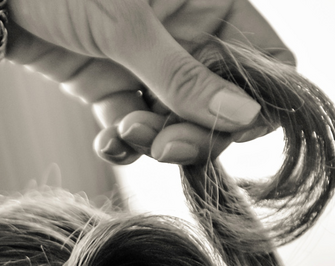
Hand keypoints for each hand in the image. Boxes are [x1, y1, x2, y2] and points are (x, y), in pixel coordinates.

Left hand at [0, 0, 294, 166]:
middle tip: (164, 146)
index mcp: (212, 1)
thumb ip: (183, 76)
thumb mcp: (127, 26)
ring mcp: (149, 63)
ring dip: (155, 140)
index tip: (230, 127)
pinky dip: (123, 144)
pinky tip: (106, 140)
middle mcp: (188, 33)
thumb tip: (244, 117)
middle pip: (220, 105)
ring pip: (176, 124)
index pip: (266, 62)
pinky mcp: (111, 86)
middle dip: (197, 133)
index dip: (257, 102)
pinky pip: (134, 129)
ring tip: (123, 130)